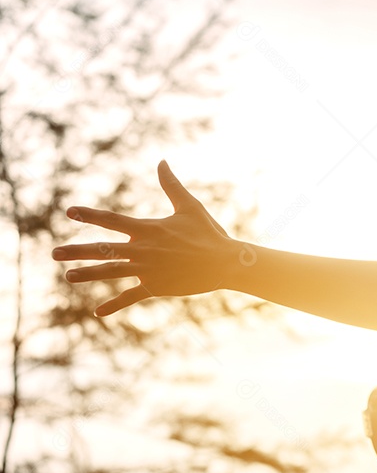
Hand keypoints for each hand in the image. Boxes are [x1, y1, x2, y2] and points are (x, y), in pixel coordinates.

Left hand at [52, 161, 240, 315]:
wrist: (225, 263)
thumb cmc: (208, 233)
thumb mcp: (189, 206)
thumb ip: (171, 185)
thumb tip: (162, 161)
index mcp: (148, 229)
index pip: (112, 220)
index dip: (90, 215)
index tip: (70, 212)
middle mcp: (143, 250)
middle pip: (103, 249)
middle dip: (77, 251)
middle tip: (54, 253)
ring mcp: (149, 270)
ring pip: (111, 272)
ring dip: (89, 274)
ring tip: (69, 276)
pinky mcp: (157, 287)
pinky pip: (131, 296)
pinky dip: (115, 304)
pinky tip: (98, 312)